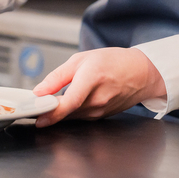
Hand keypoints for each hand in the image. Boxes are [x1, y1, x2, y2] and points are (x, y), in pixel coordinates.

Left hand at [31, 47, 166, 127]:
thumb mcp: (81, 59)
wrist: (140, 74)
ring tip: (58, 97)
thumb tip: (39, 91)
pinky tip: (74, 100)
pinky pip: (80, 117)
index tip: (38, 118)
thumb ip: (57, 76)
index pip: (70, 101)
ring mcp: (100, 111)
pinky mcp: (100, 117)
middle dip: (50, 110)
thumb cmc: (113, 62)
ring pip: (72, 115)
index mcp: (93, 78)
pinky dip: (72, 111)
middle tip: (39, 104)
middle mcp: (98, 99)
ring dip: (61, 110)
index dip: (52, 112)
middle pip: (67, 111)